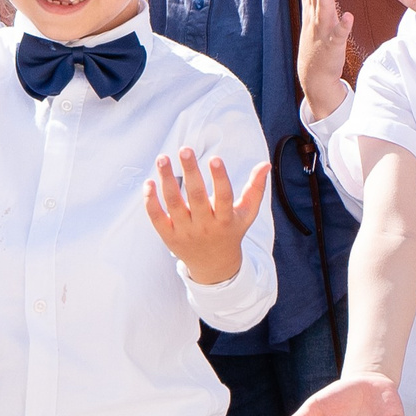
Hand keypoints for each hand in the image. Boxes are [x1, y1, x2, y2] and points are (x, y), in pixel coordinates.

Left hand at [145, 146, 270, 285]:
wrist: (214, 267)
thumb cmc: (230, 232)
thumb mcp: (246, 214)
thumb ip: (255, 189)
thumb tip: (266, 164)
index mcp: (225, 219)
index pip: (224, 197)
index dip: (220, 178)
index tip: (215, 158)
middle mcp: (204, 226)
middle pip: (196, 196)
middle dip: (190, 172)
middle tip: (185, 149)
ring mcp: (185, 232)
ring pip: (174, 203)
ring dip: (167, 180)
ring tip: (163, 158)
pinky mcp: (169, 236)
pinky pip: (157, 217)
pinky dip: (151, 201)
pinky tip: (150, 182)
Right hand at [297, 0, 352, 120]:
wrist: (313, 75)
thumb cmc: (314, 44)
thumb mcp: (309, 17)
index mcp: (313, 9)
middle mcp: (315, 17)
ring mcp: (322, 30)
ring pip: (323, 8)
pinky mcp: (332, 45)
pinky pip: (338, 35)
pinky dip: (343, 26)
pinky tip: (349, 16)